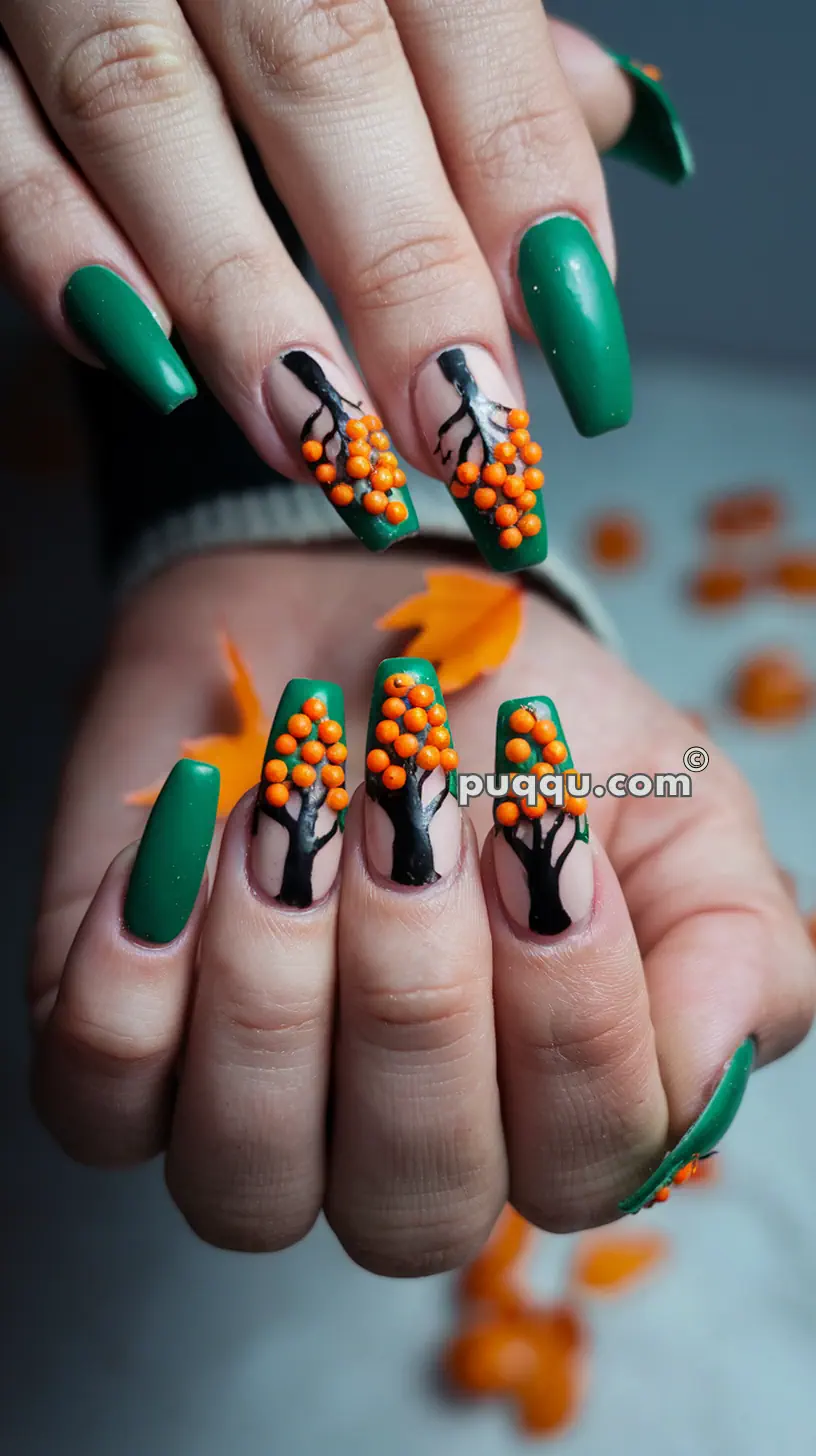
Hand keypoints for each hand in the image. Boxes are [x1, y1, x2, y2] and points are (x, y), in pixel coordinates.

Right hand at [0, 3, 688, 565]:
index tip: (581, 355)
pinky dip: (56, 247)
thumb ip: (488, 29)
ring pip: (145, 111)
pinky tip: (147, 362)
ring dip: (240, 299)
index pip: (468, 30)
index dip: (529, 192)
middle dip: (401, 278)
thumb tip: (605, 116)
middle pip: (321, 76)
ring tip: (323, 444)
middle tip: (462, 440)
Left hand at [29, 550, 814, 1269]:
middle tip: (407, 815)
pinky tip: (189, 844)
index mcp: (554, 1099)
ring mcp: (253, 1113)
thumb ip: (733, 939)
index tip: (540, 826)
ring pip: (248, 1185)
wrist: (347, 616)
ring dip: (274, 989)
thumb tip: (706, 1071)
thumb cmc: (509, 710)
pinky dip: (137, 978)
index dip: (571, 1017)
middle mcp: (403, 1141)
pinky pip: (102, 1102)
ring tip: (291, 818)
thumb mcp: (663, 792)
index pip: (585, 1163)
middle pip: (415, 1197)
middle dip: (415, 996)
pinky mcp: (122, 1055)